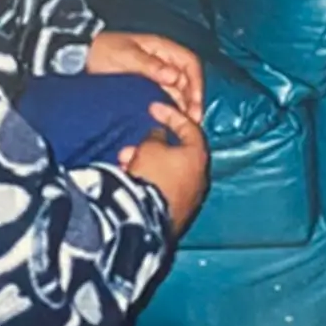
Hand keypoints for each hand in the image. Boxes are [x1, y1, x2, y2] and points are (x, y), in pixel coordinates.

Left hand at [87, 32, 204, 123]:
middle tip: (193, 121)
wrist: (83, 57)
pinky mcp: (149, 87)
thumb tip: (174, 77)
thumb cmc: (104, 51)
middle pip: (188, 80)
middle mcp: (164, 62)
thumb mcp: (126, 57)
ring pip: (179, 91)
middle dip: (193, 100)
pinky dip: (171, 109)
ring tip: (184, 126)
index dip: (197, 83)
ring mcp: (158, 75)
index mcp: (163, 49)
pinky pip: (166, 98)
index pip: (190, 63)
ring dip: (184, 107)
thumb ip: (150, 66)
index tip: (196, 103)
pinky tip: (170, 122)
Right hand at [119, 103, 208, 236]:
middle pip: (178, 153)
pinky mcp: (179, 214)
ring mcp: (192, 197)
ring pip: (169, 173)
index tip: (152, 108)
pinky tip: (131, 182)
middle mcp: (201, 176)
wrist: (147, 218)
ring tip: (124, 167)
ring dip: (147, 165)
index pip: (189, 126)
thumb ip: (155, 136)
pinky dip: (150, 182)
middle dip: (151, 147)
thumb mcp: (150, 148)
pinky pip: (165, 189)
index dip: (170, 114)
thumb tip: (159, 134)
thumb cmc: (152, 174)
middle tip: (129, 149)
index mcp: (199, 156)